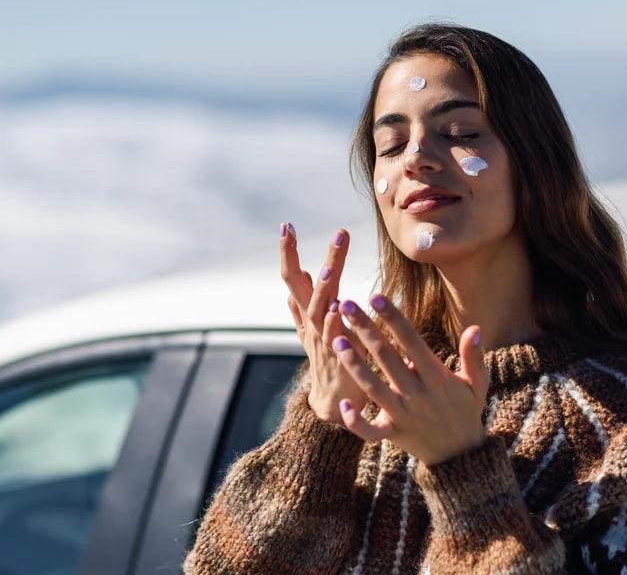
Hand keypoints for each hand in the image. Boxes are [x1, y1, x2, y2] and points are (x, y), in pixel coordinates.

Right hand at [279, 223, 369, 422]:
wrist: (334, 402)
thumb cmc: (328, 359)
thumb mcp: (312, 328)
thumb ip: (304, 301)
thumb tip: (301, 271)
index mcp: (307, 313)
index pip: (293, 277)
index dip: (288, 253)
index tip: (286, 225)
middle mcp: (312, 324)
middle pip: (306, 287)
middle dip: (314, 260)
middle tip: (331, 234)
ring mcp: (323, 341)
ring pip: (318, 311)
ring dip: (321, 291)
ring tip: (325, 270)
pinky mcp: (339, 359)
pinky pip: (336, 339)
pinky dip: (335, 324)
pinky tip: (339, 309)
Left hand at [331, 294, 489, 464]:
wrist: (460, 455)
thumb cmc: (466, 410)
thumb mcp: (478, 384)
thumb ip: (474, 356)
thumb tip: (475, 328)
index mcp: (437, 377)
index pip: (411, 341)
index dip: (393, 318)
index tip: (375, 297)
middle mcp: (417, 394)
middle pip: (387, 357)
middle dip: (366, 330)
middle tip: (345, 305)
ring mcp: (403, 415)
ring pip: (373, 387)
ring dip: (353, 364)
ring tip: (337, 340)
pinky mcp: (392, 434)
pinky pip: (370, 431)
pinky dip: (356, 422)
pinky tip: (344, 405)